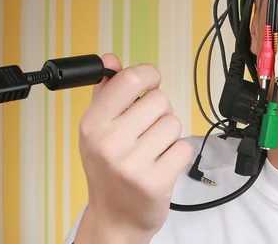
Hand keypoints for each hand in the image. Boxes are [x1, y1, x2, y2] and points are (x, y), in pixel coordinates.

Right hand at [73, 54, 192, 242]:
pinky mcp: (156, 181)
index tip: (149, 81)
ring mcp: (132, 164)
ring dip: (168, 135)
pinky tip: (161, 164)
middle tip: (145, 130)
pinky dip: (177, 154)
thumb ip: (106, 91)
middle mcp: (109, 142)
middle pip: (159, 99)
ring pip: (173, 123)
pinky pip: (184, 147)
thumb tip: (110, 59)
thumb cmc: (108, 169)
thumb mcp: (98, 129)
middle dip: (159, 111)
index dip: (148, 75)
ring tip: (152, 150)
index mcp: (93, 124)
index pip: (131, 80)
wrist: (115, 218)